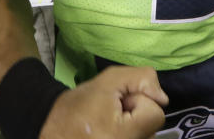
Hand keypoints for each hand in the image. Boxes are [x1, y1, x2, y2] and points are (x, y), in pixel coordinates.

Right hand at [39, 66, 167, 138]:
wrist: (51, 130)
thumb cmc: (78, 106)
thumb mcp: (109, 80)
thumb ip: (141, 79)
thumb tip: (162, 98)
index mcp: (122, 135)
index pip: (155, 114)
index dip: (138, 101)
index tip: (117, 104)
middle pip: (152, 127)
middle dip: (136, 115)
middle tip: (110, 114)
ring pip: (147, 136)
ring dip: (133, 127)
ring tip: (108, 125)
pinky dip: (129, 135)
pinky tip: (111, 134)